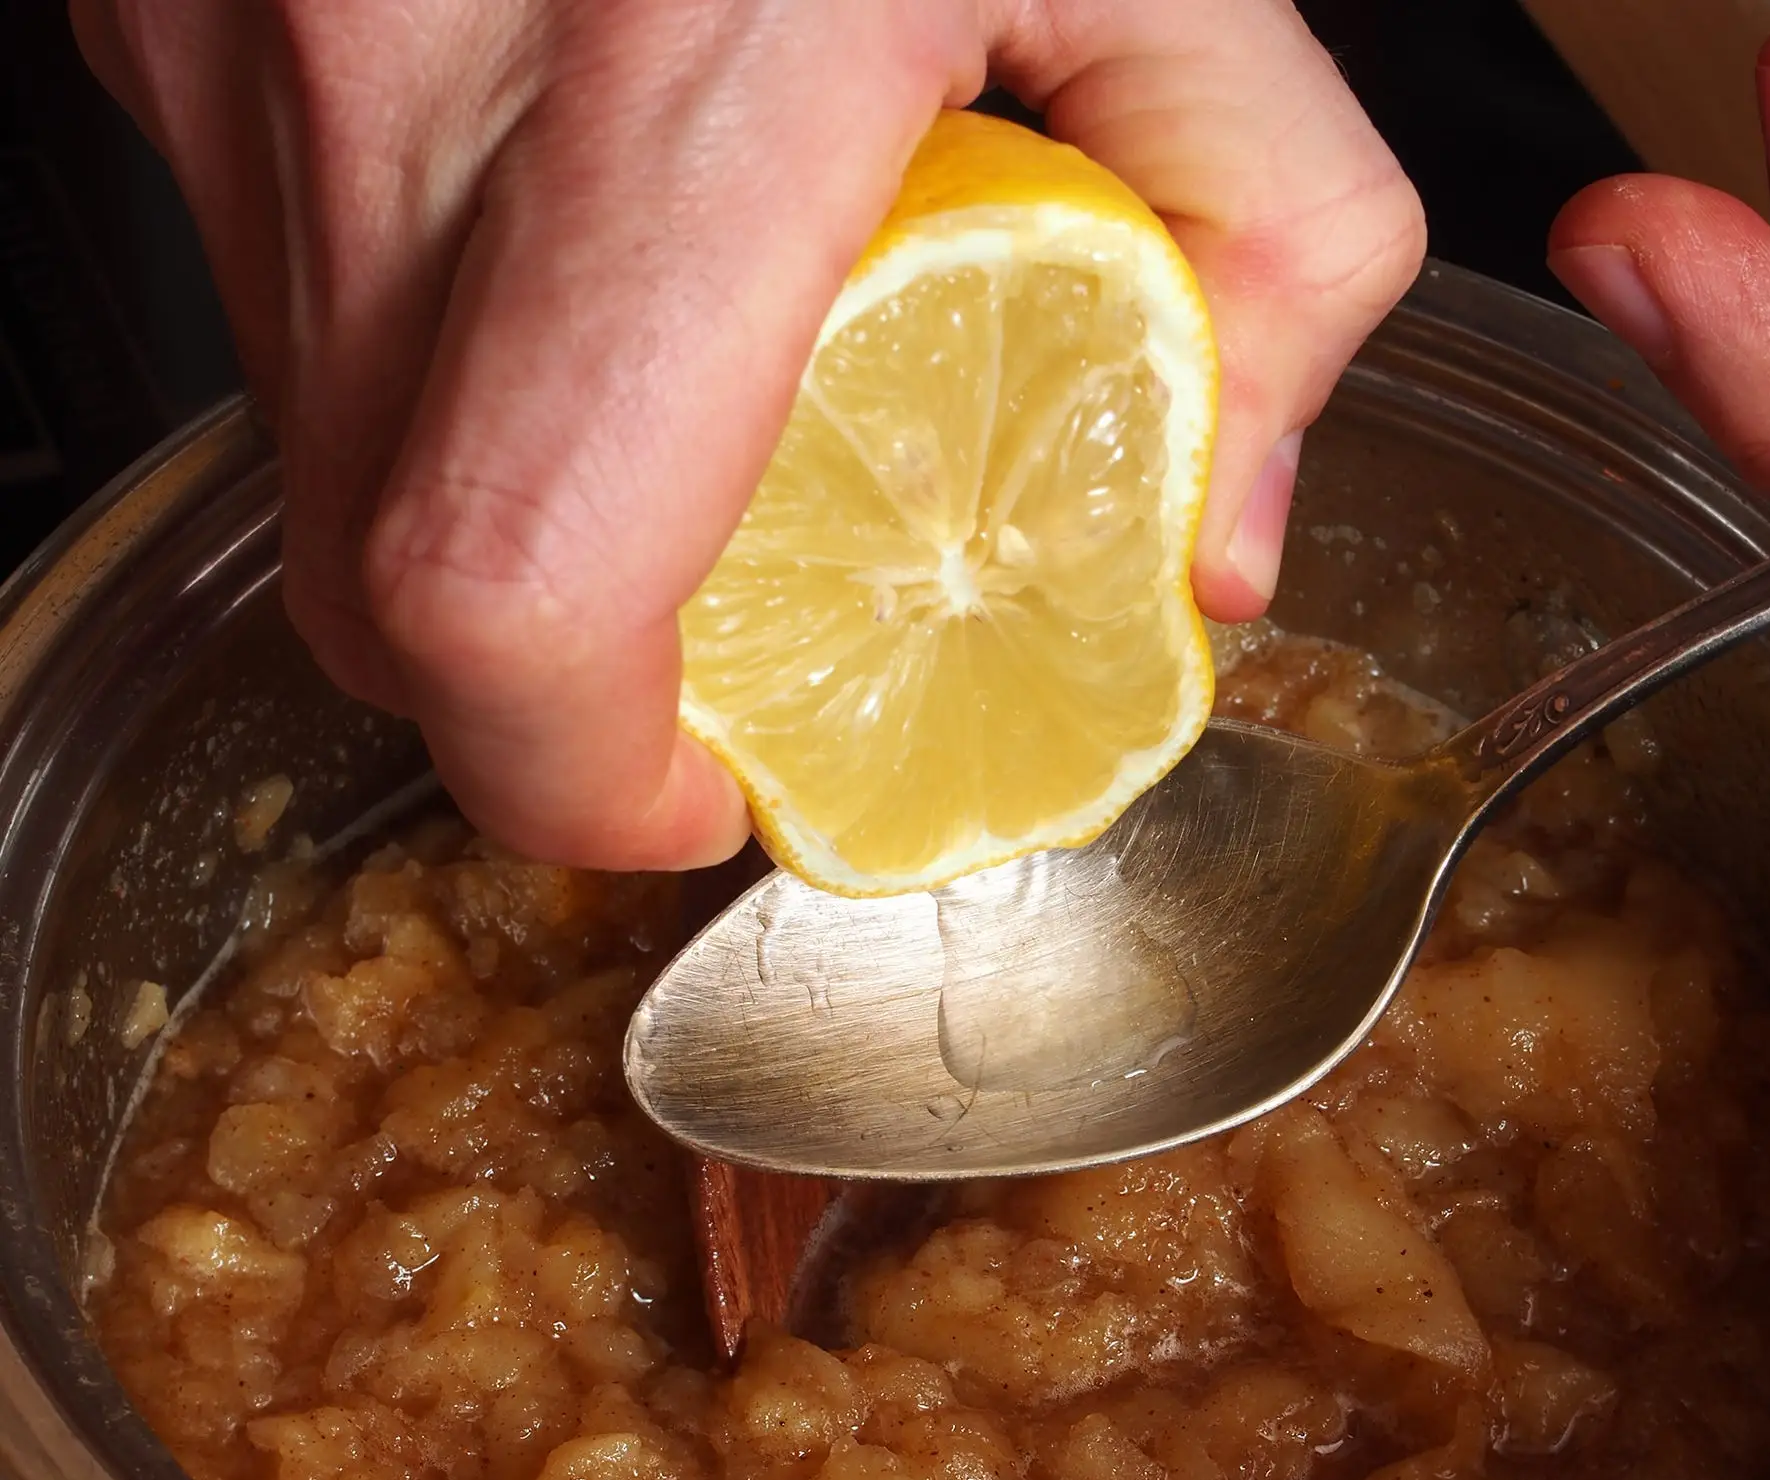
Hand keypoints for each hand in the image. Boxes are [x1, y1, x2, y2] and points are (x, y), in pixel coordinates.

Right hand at [72, 0, 1423, 867]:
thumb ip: (1268, 244)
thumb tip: (1217, 537)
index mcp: (669, 81)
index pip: (507, 590)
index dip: (587, 769)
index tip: (715, 773)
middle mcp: (386, 71)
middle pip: (379, 589)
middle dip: (557, 681)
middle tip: (726, 620)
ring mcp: (227, 38)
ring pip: (317, 454)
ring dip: (496, 500)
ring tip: (665, 393)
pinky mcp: (161, 7)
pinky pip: (285, 285)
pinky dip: (431, 336)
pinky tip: (561, 231)